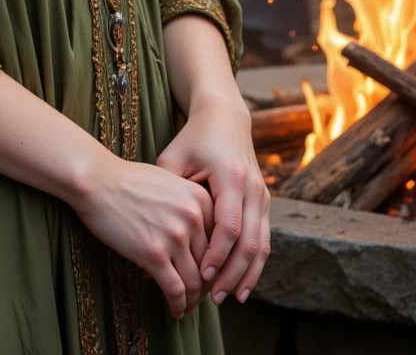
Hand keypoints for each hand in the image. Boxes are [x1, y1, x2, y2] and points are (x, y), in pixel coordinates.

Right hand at [73, 154, 213, 318]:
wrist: (97, 180)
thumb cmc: (129, 181)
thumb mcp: (170, 183)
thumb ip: (189, 208)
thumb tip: (198, 241)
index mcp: (200, 199)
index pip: (220, 243)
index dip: (215, 266)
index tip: (208, 278)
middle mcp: (193, 217)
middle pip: (210, 265)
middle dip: (205, 287)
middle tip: (197, 299)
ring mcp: (174, 235)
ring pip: (195, 282)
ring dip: (192, 302)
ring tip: (186, 309)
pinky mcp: (154, 253)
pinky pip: (175, 290)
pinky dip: (178, 305)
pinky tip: (175, 311)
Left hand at [157, 94, 270, 306]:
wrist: (224, 117)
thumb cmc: (192, 140)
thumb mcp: (173, 160)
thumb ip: (165, 196)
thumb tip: (151, 239)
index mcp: (230, 176)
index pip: (228, 226)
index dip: (217, 255)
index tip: (202, 276)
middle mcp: (252, 187)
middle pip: (248, 241)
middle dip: (232, 274)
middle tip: (214, 299)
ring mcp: (262, 194)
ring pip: (261, 244)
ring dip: (247, 274)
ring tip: (231, 299)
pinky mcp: (264, 200)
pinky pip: (264, 238)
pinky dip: (255, 264)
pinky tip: (243, 284)